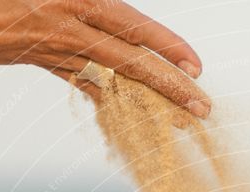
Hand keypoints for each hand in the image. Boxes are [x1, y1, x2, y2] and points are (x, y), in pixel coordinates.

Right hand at [0, 0, 210, 117]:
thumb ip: (99, 2)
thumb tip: (130, 21)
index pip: (131, 26)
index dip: (165, 46)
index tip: (196, 67)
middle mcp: (70, 28)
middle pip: (130, 62)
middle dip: (169, 87)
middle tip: (202, 108)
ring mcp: (58, 50)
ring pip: (113, 81)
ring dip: (150, 103)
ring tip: (181, 122)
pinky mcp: (46, 62)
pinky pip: (87, 85)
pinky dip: (114, 100)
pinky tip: (140, 117)